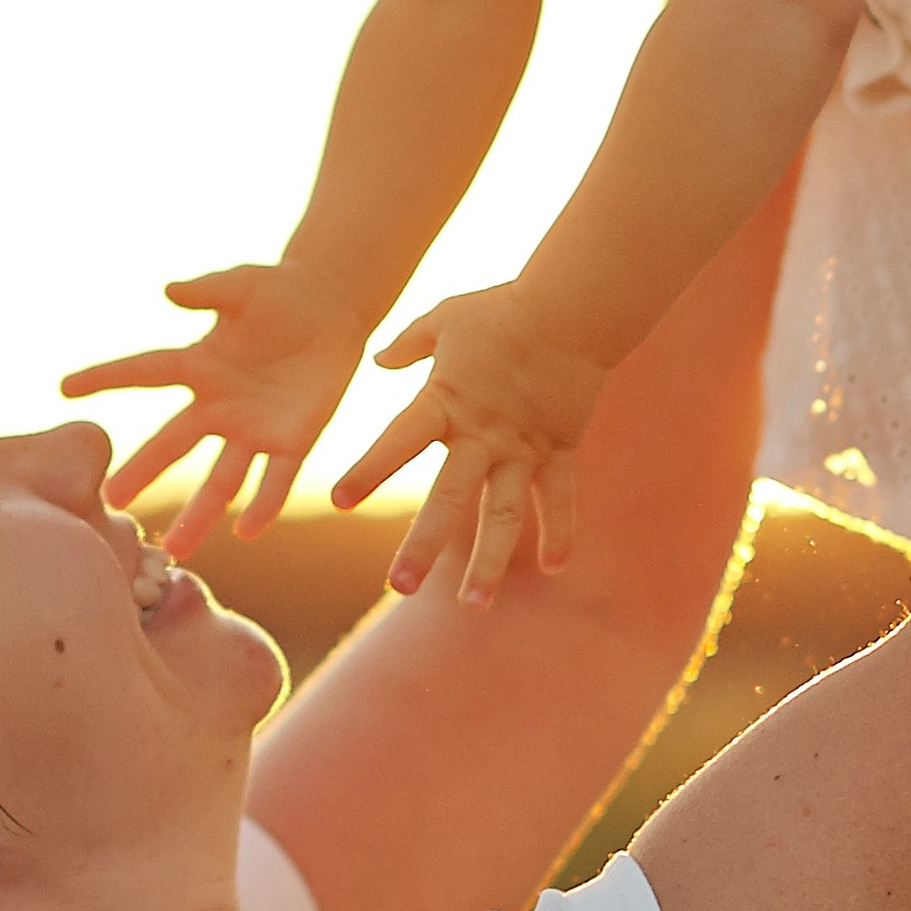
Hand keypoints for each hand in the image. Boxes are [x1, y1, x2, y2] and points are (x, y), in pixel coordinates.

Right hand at [60, 260, 374, 555]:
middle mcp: (218, 405)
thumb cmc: (282, 291)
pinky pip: (275, 479)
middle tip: (109, 500)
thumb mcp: (245, 284)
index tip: (64, 388)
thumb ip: (209, 290)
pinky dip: (263, 505)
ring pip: (220, 479)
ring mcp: (254, 428)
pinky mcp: (294, 439)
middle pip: (172, 443)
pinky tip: (248, 532)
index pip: (144, 371)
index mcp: (200, 363)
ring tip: (174, 549)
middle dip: (142, 471)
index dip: (105, 377)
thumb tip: (169, 291)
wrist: (334, 308)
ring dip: (199, 514)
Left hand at [330, 282, 608, 606]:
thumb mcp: (444, 319)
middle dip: (423, 544)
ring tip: (474, 603)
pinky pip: (561, 498)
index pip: (398, 441)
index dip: (369, 470)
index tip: (338, 501)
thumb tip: (378, 361)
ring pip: (504, 514)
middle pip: (449, 498)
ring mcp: (523, 447)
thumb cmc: (501, 309)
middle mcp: (482, 435)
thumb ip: (409, 343)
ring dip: (490, 560)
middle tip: (398, 588)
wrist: (572, 307)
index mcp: (446, 403)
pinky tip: (555, 568)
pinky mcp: (559, 449)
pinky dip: (561, 531)